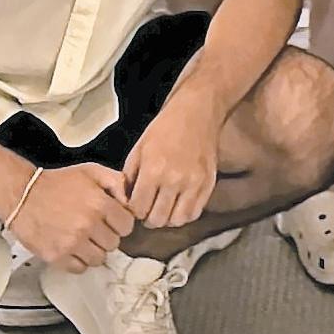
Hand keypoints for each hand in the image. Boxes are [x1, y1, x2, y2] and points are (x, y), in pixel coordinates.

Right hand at [4, 162, 132, 273]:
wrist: (22, 194)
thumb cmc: (56, 183)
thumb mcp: (91, 171)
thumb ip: (117, 182)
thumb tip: (129, 201)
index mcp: (99, 203)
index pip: (127, 226)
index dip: (119, 222)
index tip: (110, 220)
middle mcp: (88, 224)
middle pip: (114, 244)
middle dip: (106, 236)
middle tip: (93, 228)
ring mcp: (72, 242)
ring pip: (99, 259)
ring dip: (92, 250)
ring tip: (81, 238)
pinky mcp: (57, 256)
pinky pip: (79, 268)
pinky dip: (77, 260)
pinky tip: (70, 247)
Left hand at [119, 94, 223, 232]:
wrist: (196, 113)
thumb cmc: (164, 129)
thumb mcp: (139, 149)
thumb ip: (130, 178)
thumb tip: (126, 202)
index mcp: (153, 170)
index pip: (138, 208)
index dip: (133, 210)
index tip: (136, 204)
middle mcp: (174, 180)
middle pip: (157, 219)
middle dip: (148, 217)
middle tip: (148, 208)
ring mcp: (194, 184)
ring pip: (176, 221)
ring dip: (167, 218)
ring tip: (163, 208)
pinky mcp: (208, 185)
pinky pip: (194, 213)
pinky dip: (184, 215)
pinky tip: (178, 205)